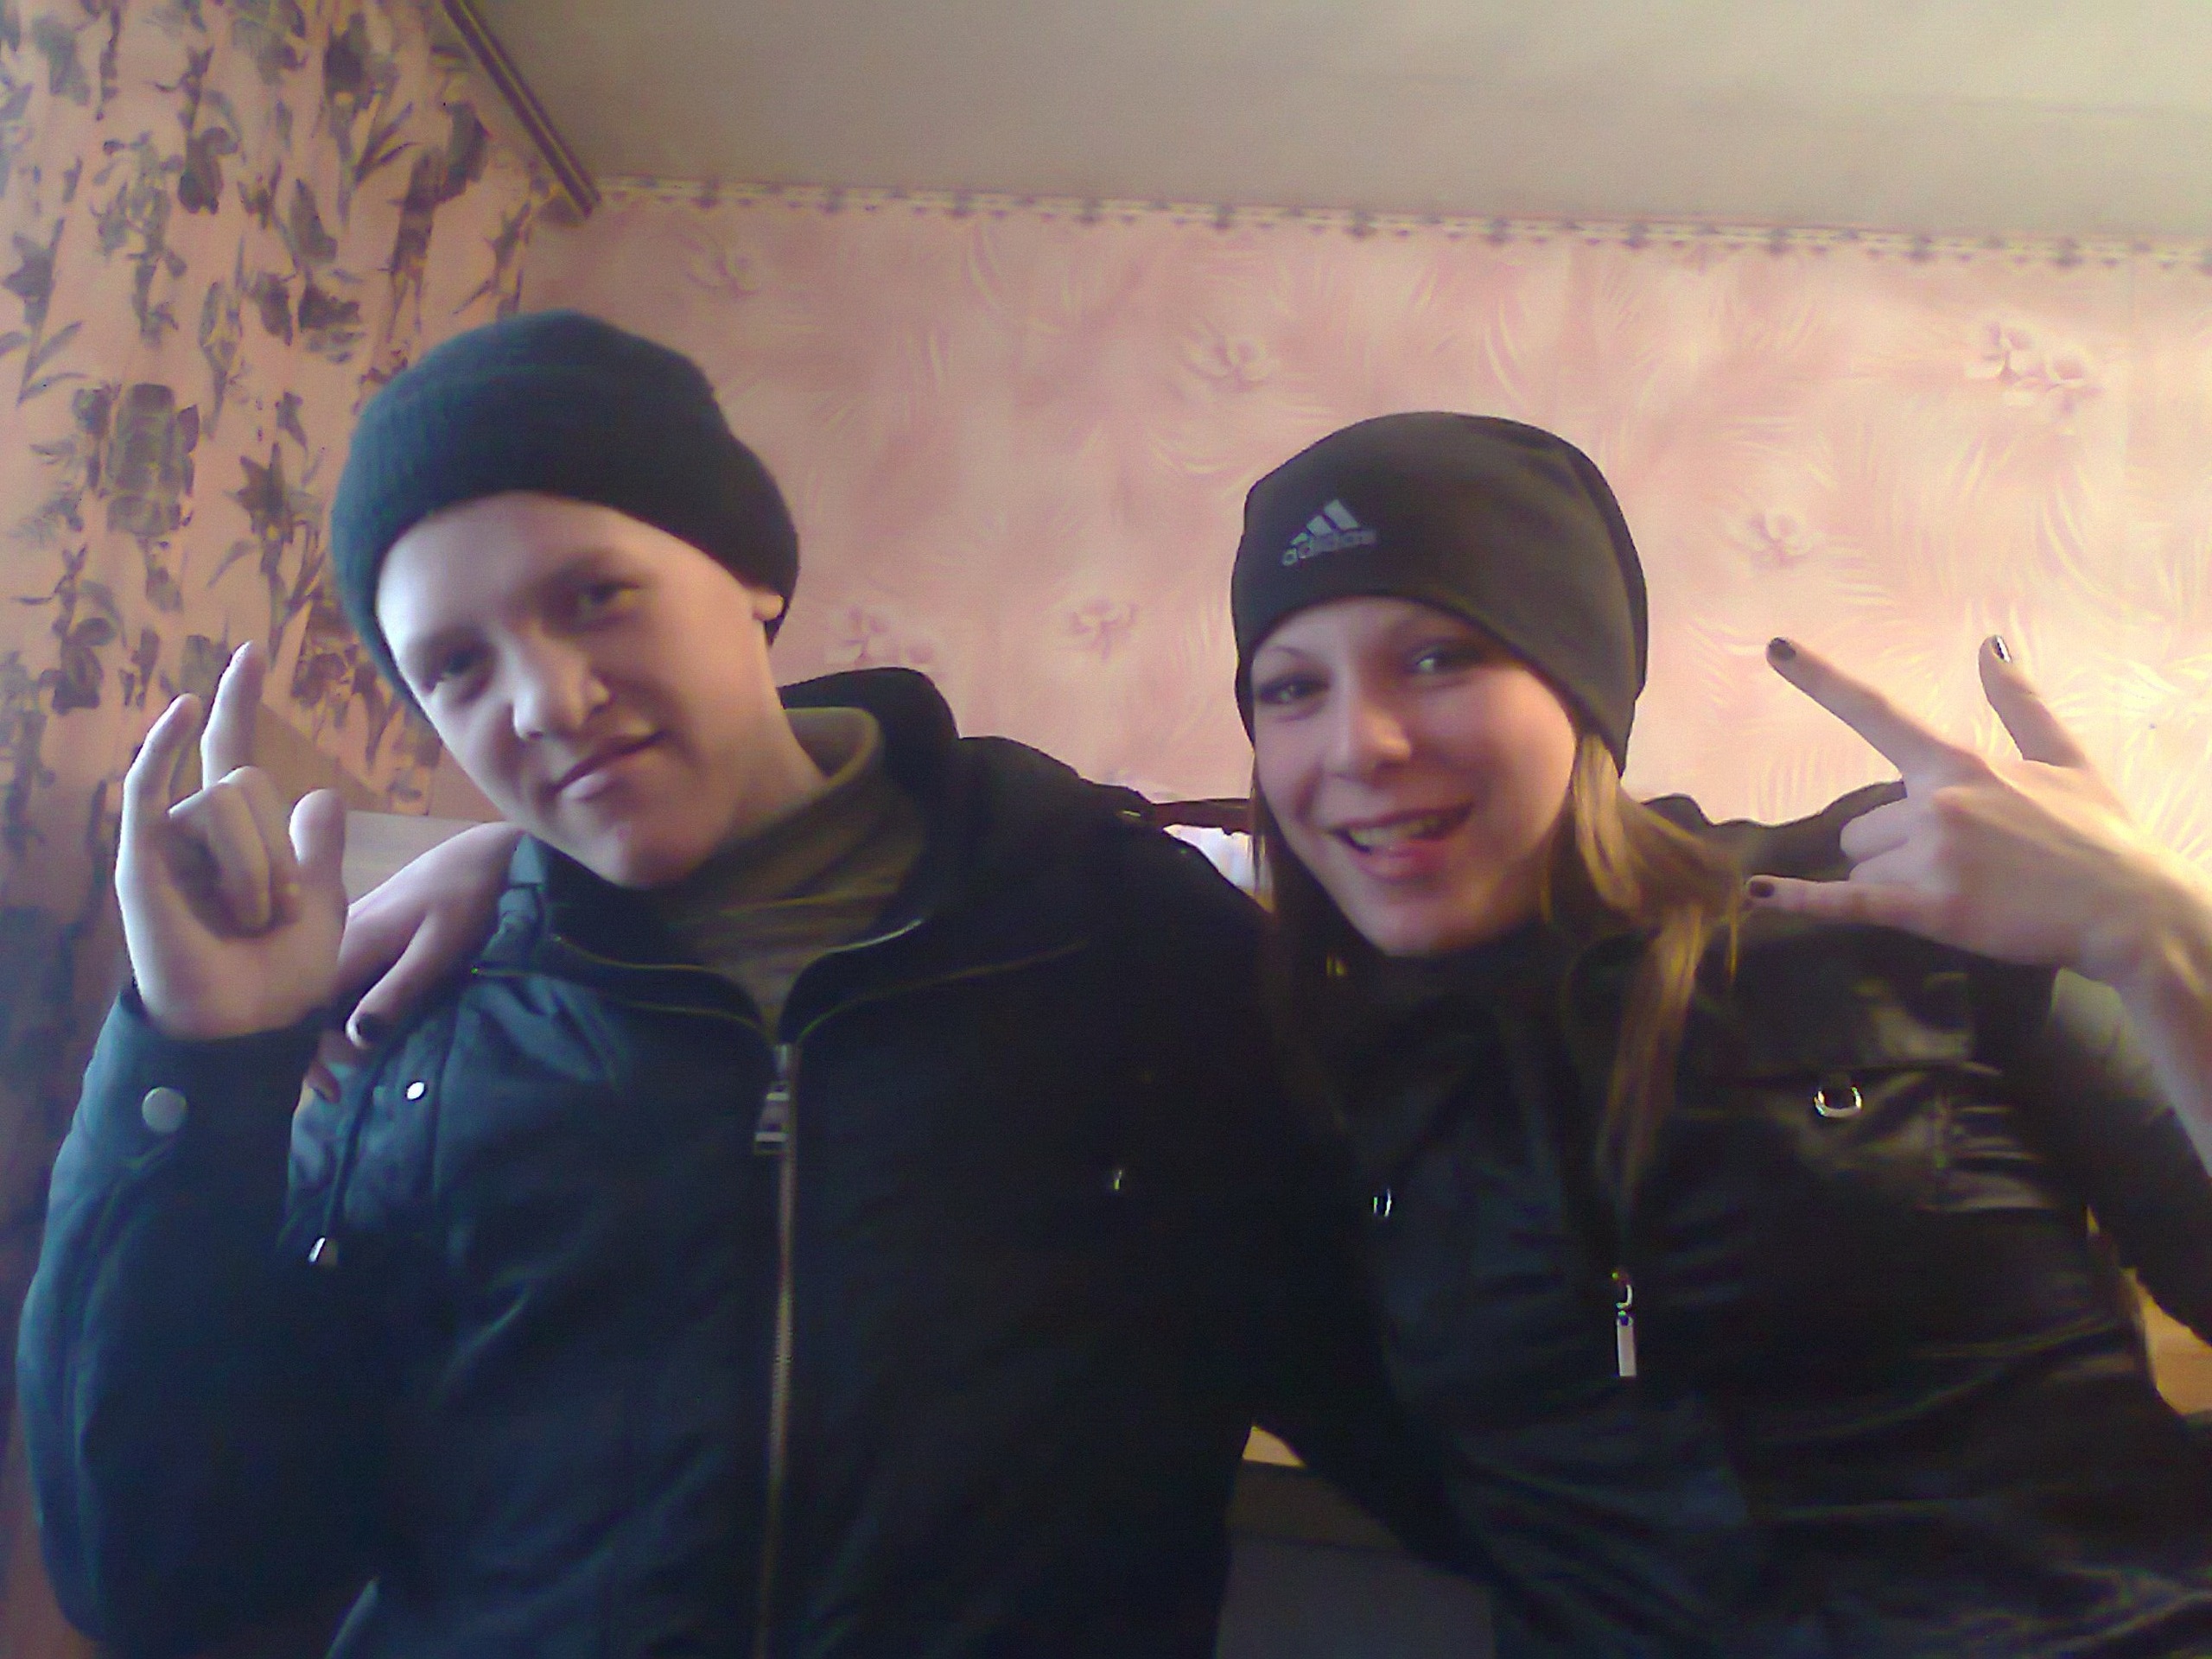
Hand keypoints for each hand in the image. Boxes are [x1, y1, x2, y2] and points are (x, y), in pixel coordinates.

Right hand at [117, 643, 347, 1040]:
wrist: (248, 1025)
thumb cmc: (281, 977)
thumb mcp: (323, 906)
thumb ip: (320, 851)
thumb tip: (320, 796)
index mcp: (242, 836)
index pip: (236, 753)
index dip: (240, 704)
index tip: (250, 654)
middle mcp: (198, 830)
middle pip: (250, 781)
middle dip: (280, 849)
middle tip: (276, 914)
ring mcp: (168, 842)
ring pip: (226, 803)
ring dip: (256, 869)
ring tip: (248, 921)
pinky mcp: (143, 861)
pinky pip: (151, 789)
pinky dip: (161, 747)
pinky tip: (180, 710)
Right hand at [305, 819, 521, 1096]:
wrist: (489, 852)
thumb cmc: (469, 897)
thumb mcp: (438, 949)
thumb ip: (397, 990)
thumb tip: (355, 1039)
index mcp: (344, 942)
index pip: (301, 1008)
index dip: (307, 1053)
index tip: (332, 1087)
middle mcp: (333, 935)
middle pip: (305, 1003)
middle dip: (319, 1047)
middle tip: (348, 1083)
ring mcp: (346, 930)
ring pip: (320, 990)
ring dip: (333, 1028)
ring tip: (358, 1064)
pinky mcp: (363, 928)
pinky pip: (340, 975)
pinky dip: (347, 1005)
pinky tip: (368, 1023)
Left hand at [1749, 636, 2210, 988]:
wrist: (2132, 909)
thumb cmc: (2100, 835)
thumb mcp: (2065, 758)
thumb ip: (2018, 702)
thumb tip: (1991, 643)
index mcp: (1958, 763)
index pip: (1876, 711)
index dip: (1819, 679)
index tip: (1774, 648)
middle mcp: (1935, 802)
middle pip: (1860, 826)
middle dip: (1890, 847)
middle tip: (1959, 864)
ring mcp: (1931, 855)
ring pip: (1862, 865)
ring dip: (1892, 881)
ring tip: (1961, 889)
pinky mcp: (1932, 908)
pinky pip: (1847, 902)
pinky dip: (1801, 902)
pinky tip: (1759, 898)